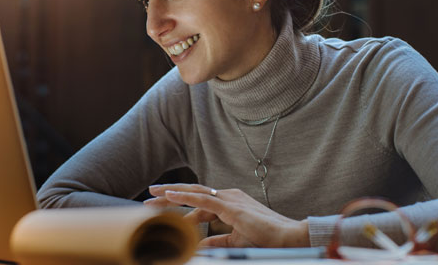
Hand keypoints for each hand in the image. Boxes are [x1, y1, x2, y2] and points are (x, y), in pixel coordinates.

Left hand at [147, 183, 309, 247]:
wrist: (287, 237)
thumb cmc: (266, 238)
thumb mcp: (235, 240)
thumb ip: (217, 241)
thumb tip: (199, 246)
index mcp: (229, 202)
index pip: (199, 202)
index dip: (179, 205)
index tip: (161, 209)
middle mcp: (227, 196)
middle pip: (193, 193)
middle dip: (170, 194)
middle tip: (150, 196)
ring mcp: (229, 198)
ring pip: (194, 192)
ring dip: (172, 193)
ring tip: (153, 195)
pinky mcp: (231, 205)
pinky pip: (203, 198)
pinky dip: (185, 196)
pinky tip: (170, 196)